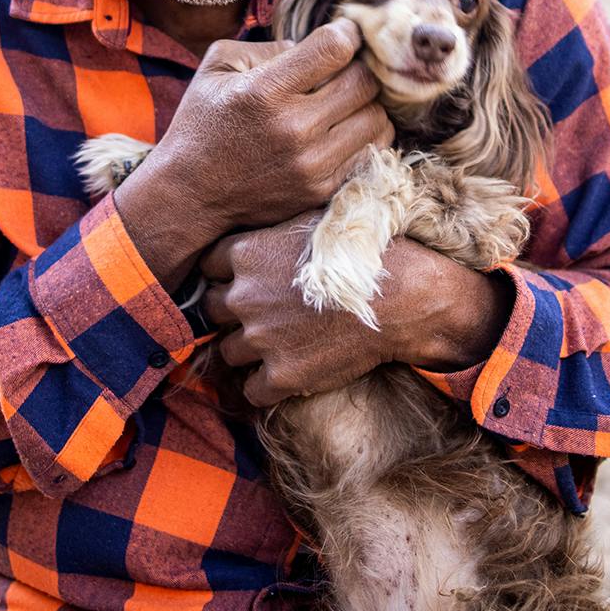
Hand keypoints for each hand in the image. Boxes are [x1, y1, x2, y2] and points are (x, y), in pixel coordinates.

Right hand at [113, 21, 392, 284]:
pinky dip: (364, 133)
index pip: (334, 48)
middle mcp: (293, 128)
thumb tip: (313, 45)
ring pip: (378, 117)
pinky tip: (344, 126)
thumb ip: (268, 46)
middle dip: (360, 66)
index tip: (346, 31)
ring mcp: (311, 164)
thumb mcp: (217, 68)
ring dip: (367, 102)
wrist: (189, 195)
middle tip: (346, 67)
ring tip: (346, 98)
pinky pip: (371, 151)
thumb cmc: (203, 122)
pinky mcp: (321, 189)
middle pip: (365, 81)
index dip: (348, 31)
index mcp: (264, 91)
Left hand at [201, 214, 391, 406]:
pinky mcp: (281, 376)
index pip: (208, 267)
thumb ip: (272, 230)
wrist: (402, 298)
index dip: (224, 275)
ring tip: (276, 344)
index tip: (242, 281)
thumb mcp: (311, 223)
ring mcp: (260, 338)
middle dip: (230, 313)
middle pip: (211, 309)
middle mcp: (244, 296)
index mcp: (246, 253)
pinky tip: (285, 374)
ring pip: (228, 351)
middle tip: (261, 314)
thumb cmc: (361, 253)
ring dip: (246, 350)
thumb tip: (260, 220)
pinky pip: (251, 390)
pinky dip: (264, 386)